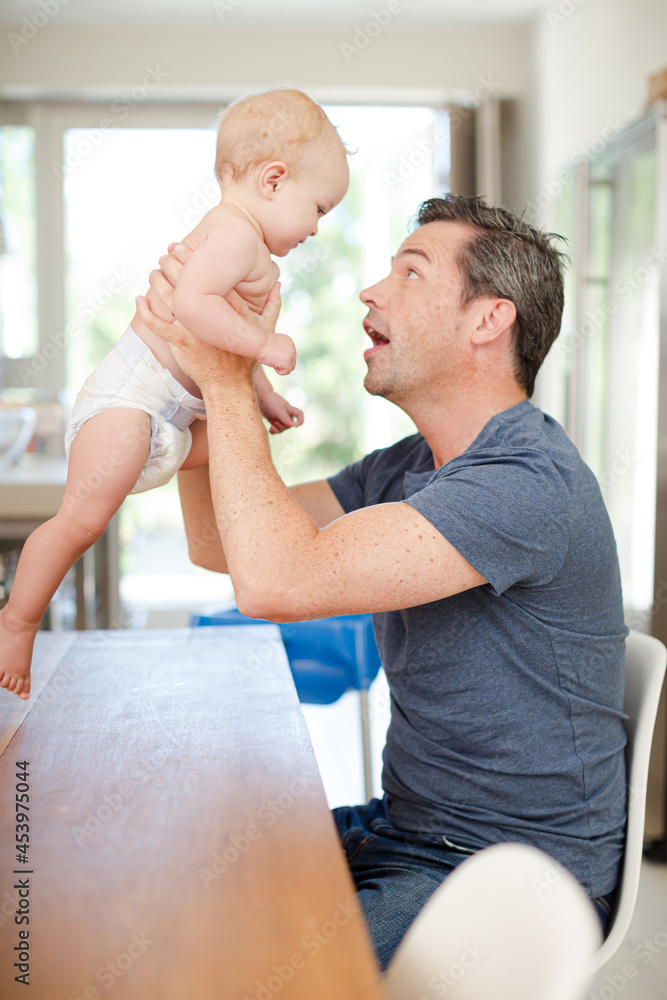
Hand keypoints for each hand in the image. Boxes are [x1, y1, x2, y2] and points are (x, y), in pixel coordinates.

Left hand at [137, 245, 281, 388]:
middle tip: (164, 255)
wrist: (229, 383)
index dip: (190, 257)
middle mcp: (208, 313)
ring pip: (167, 296)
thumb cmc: (246, 358)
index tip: (180, 248)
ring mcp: (191, 327)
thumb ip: (272, 305)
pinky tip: (139, 300)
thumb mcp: (265, 329)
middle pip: (183, 279)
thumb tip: (278, 284)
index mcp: (227, 306)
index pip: (206, 273)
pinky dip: (144, 310)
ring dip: (157, 281)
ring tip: (154, 273)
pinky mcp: (178, 341)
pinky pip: (155, 322)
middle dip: (170, 263)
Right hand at [256, 333, 296, 376]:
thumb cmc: (262, 344)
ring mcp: (291, 355)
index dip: (281, 358)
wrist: (259, 343)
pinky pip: (286, 372)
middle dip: (282, 363)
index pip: (290, 355)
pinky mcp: (287, 362)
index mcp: (289, 341)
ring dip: (281, 367)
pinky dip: (279, 371)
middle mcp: (292, 348)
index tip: (273, 355)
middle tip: (272, 359)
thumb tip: (281, 360)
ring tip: (272, 361)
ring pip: (290, 367)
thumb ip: (281, 350)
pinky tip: (273, 363)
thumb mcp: (274, 345)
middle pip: (292, 362)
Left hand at [258, 390, 303, 433]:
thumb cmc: (271, 402)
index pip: (300, 415)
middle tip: (275, 420)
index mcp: (290, 410)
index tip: (296, 426)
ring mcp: (279, 417)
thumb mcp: (279, 411)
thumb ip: (286, 419)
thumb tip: (294, 426)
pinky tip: (270, 429)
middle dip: (282, 425)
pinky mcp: (273, 420)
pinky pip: (276, 429)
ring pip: (282, 428)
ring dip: (277, 428)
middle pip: (289, 425)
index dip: (300, 421)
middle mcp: (286, 414)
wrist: (259, 398)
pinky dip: (273, 430)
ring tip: (271, 424)